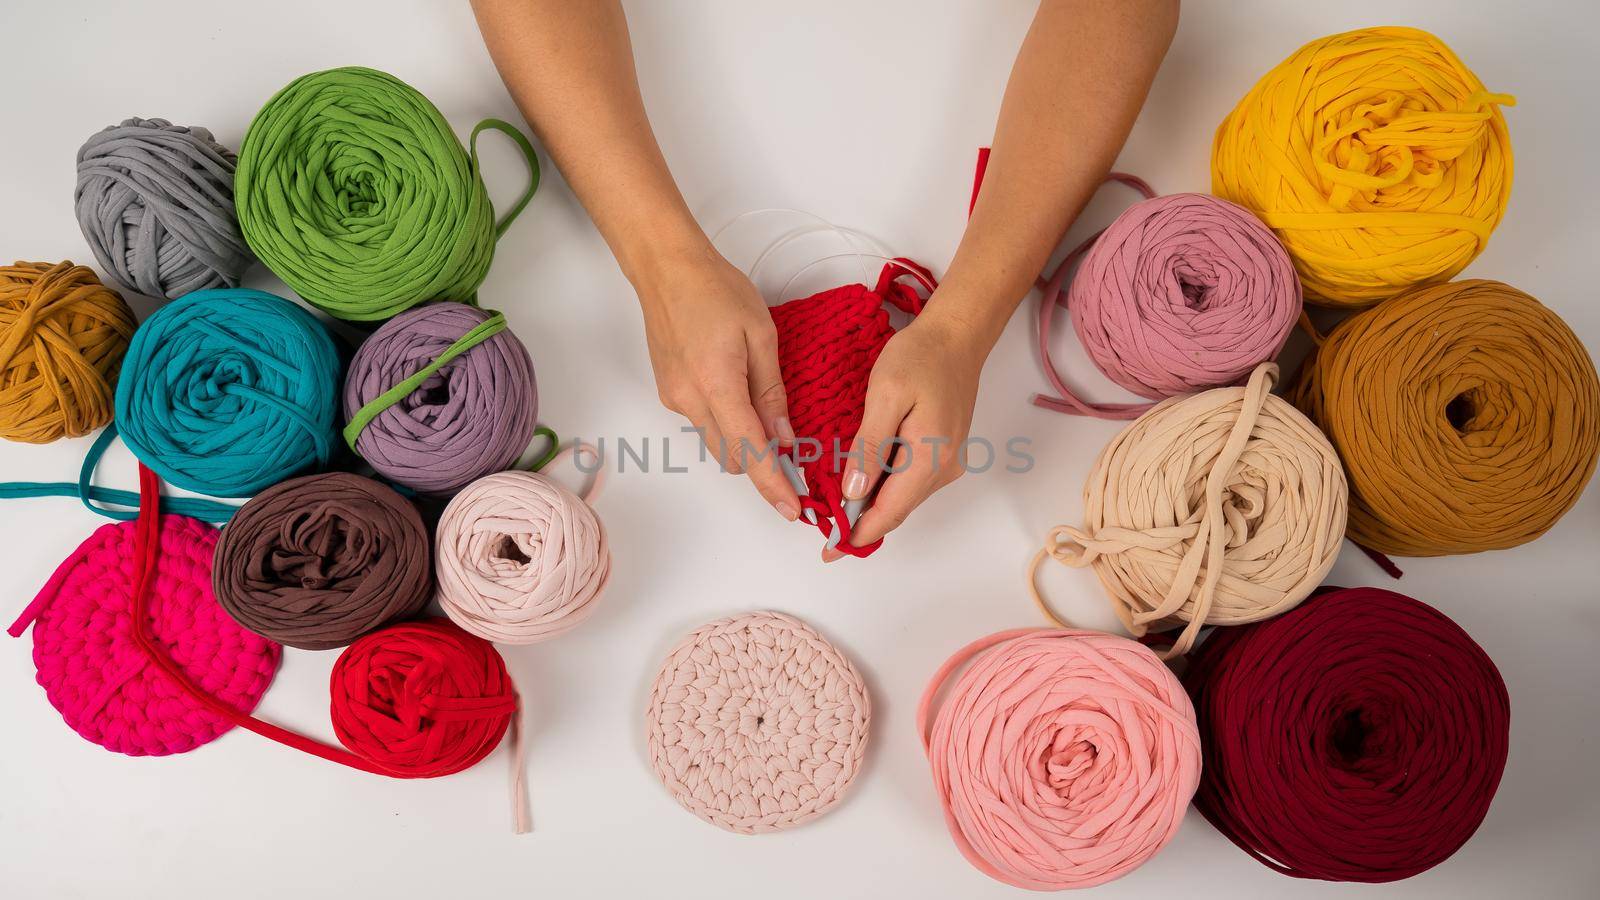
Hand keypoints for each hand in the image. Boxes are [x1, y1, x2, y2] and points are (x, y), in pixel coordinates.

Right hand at [636, 249, 799, 519]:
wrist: (666, 269)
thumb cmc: (716, 289)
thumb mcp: (762, 335)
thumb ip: (772, 392)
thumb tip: (784, 437)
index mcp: (717, 385)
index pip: (749, 451)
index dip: (773, 485)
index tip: (792, 509)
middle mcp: (689, 400)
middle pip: (731, 457)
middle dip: (762, 464)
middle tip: (794, 458)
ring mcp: (674, 398)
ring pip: (716, 442)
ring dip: (743, 442)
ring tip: (769, 420)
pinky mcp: (669, 391)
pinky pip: (703, 422)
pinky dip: (726, 423)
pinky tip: (739, 395)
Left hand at [825, 310, 987, 560]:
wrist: (956, 336)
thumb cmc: (921, 357)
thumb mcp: (885, 395)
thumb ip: (870, 446)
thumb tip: (855, 491)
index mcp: (929, 457)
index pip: (890, 511)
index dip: (858, 534)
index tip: (830, 550)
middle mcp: (944, 468)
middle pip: (897, 510)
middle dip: (861, 523)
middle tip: (824, 528)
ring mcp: (947, 461)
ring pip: (903, 497)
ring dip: (871, 506)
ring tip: (835, 507)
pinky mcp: (943, 452)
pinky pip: (909, 481)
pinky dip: (884, 487)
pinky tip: (861, 480)